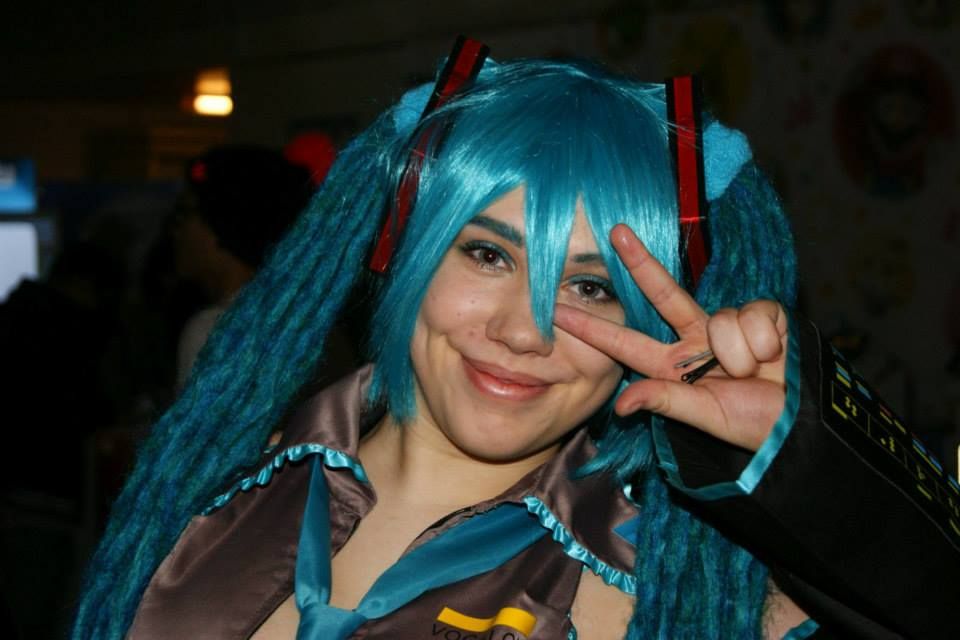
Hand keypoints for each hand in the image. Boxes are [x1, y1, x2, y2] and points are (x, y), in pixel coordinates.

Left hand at [553, 225, 787, 451]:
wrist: (804, 424)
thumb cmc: (753, 426)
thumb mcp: (705, 418)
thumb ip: (667, 402)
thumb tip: (622, 404)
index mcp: (674, 367)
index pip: (626, 344)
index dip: (594, 329)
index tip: (558, 312)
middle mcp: (697, 339)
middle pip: (663, 293)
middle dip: (640, 261)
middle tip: (615, 231)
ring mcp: (729, 324)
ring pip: (720, 320)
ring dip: (738, 353)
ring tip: (754, 374)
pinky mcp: (764, 313)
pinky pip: (753, 315)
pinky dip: (764, 341)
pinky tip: (773, 356)